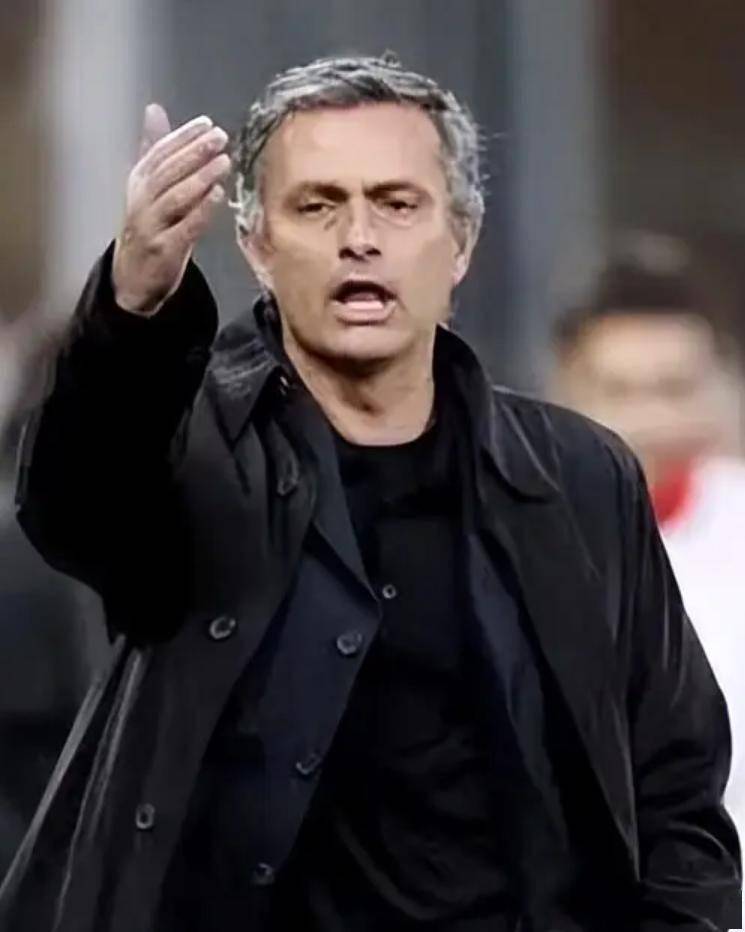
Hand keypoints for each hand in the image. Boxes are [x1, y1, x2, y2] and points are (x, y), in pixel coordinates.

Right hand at [111, 103, 230, 314]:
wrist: (132, 276)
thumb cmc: (148, 226)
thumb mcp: (147, 187)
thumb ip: (155, 150)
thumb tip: (155, 110)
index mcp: (138, 182)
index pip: (159, 152)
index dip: (182, 137)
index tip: (206, 123)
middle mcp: (141, 201)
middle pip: (168, 171)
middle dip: (194, 152)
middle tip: (219, 137)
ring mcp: (151, 226)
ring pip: (175, 197)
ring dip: (200, 177)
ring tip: (223, 161)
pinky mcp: (163, 249)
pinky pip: (184, 227)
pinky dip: (201, 211)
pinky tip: (217, 195)